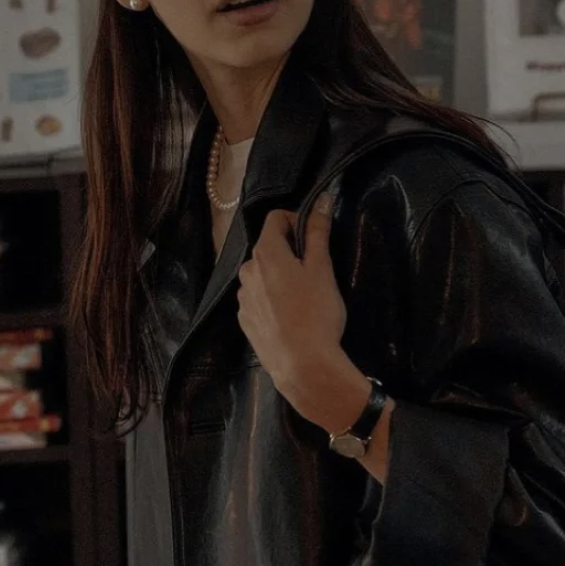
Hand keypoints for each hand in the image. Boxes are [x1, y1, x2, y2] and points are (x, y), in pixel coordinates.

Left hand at [237, 193, 346, 396]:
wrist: (303, 366)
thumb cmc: (317, 313)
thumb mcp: (322, 269)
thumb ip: (318, 231)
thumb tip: (321, 199)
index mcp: (265, 253)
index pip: (275, 218)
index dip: (296, 221)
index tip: (314, 239)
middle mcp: (247, 271)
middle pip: (269, 247)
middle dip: (290, 252)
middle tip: (314, 273)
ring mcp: (242, 298)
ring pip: (263, 275)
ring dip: (280, 277)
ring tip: (303, 299)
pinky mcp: (245, 321)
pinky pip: (259, 299)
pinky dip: (273, 300)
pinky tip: (290, 318)